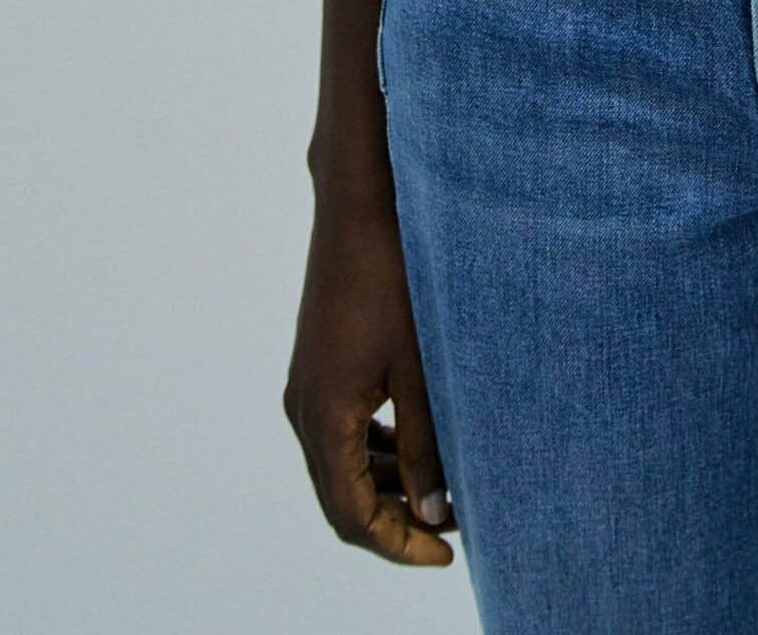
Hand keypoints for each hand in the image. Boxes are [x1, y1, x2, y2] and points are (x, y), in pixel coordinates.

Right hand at [283, 195, 455, 565]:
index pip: (353, 515)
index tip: (448, 554)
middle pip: (341, 498)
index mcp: (324, 418)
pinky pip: (339, 430)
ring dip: (385, 486)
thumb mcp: (421, 368)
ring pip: (339, 464)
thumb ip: (427, 444)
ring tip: (441, 491)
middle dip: (395, 521)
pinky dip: (373, 451)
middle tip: (453, 528)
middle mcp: (303, 408)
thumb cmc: (395, 277)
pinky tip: (413, 445)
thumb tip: (435, 511)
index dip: (399, 545)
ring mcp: (306, 384)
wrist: (361, 202)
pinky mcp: (318, 362)